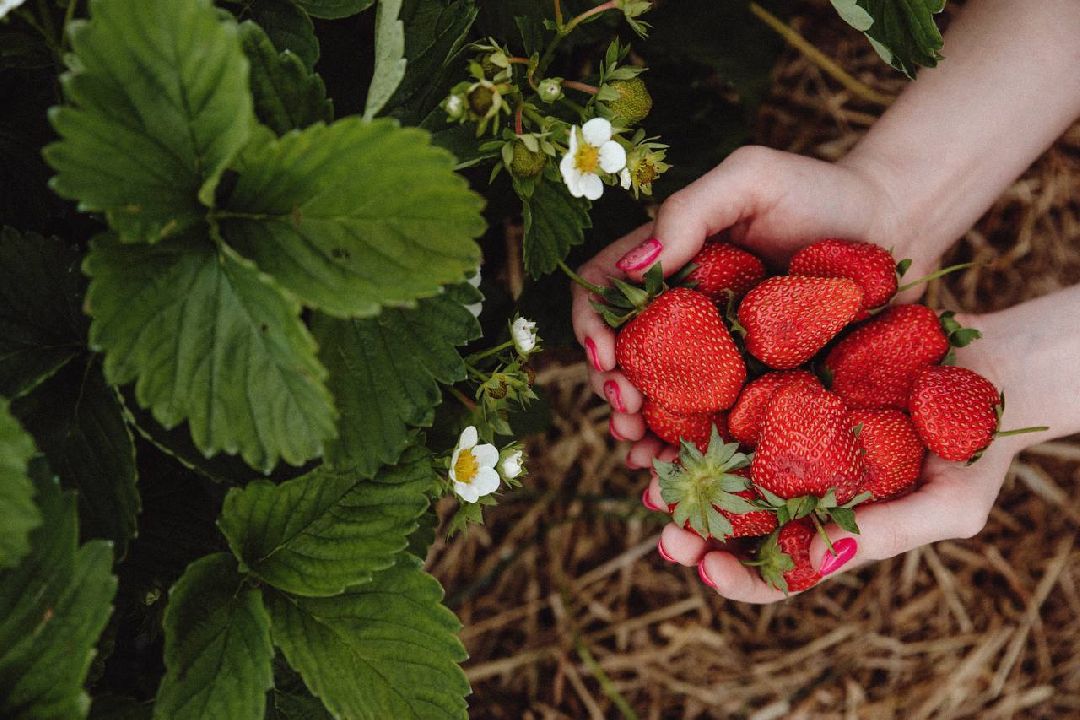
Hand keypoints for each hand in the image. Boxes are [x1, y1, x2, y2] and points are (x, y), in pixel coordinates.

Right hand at [571, 146, 920, 465]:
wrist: (899, 227)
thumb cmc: (823, 191)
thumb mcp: (750, 178)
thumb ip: (687, 210)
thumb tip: (632, 271)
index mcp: (670, 267)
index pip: (605, 292)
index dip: (593, 325)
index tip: (606, 356)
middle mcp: (686, 317)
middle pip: (626, 358)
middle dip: (613, 391)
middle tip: (625, 412)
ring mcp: (723, 359)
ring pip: (664, 404)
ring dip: (641, 434)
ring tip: (643, 457)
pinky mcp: (762, 392)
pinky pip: (721, 428)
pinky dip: (697, 454)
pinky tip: (685, 472)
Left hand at [644, 293, 1078, 602]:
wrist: (993, 365)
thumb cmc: (979, 446)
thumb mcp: (950, 501)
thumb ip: (889, 534)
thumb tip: (818, 564)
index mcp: (830, 528)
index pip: (774, 570)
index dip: (737, 576)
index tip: (705, 567)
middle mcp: (798, 486)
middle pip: (730, 521)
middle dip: (691, 528)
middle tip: (662, 521)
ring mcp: (785, 434)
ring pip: (717, 462)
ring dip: (678, 470)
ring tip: (649, 463)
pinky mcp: (780, 380)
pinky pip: (729, 396)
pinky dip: (694, 404)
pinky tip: (666, 400)